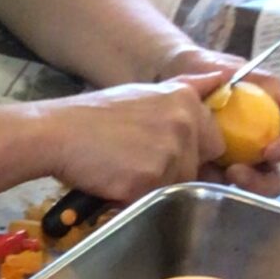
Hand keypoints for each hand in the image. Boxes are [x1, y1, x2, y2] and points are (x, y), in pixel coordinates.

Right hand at [31, 71, 228, 202]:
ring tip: (123, 171)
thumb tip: (222, 79)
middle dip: (174, 171)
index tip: (165, 152)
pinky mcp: (149, 179)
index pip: (214, 140)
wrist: (57, 133)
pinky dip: (135, 197)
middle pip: (197, 167)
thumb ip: (188, 89)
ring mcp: (169, 152)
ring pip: (176, 186)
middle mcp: (184, 123)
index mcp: (186, 101)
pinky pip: (154, 199)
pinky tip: (115, 181)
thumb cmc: (96, 115)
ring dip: (153, 186)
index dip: (192, 152)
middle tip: (139, 162)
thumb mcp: (146, 92)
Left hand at [159, 42, 279, 195]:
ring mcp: (233, 163)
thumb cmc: (208, 68)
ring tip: (223, 173)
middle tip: (238, 172)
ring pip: (250, 189)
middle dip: (263, 182)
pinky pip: (218, 189)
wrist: (170, 70)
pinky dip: (213, 189)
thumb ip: (262, 82)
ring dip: (242, 187)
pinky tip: (198, 178)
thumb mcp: (234, 70)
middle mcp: (256, 146)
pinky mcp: (208, 174)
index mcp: (269, 121)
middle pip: (275, 175)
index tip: (270, 149)